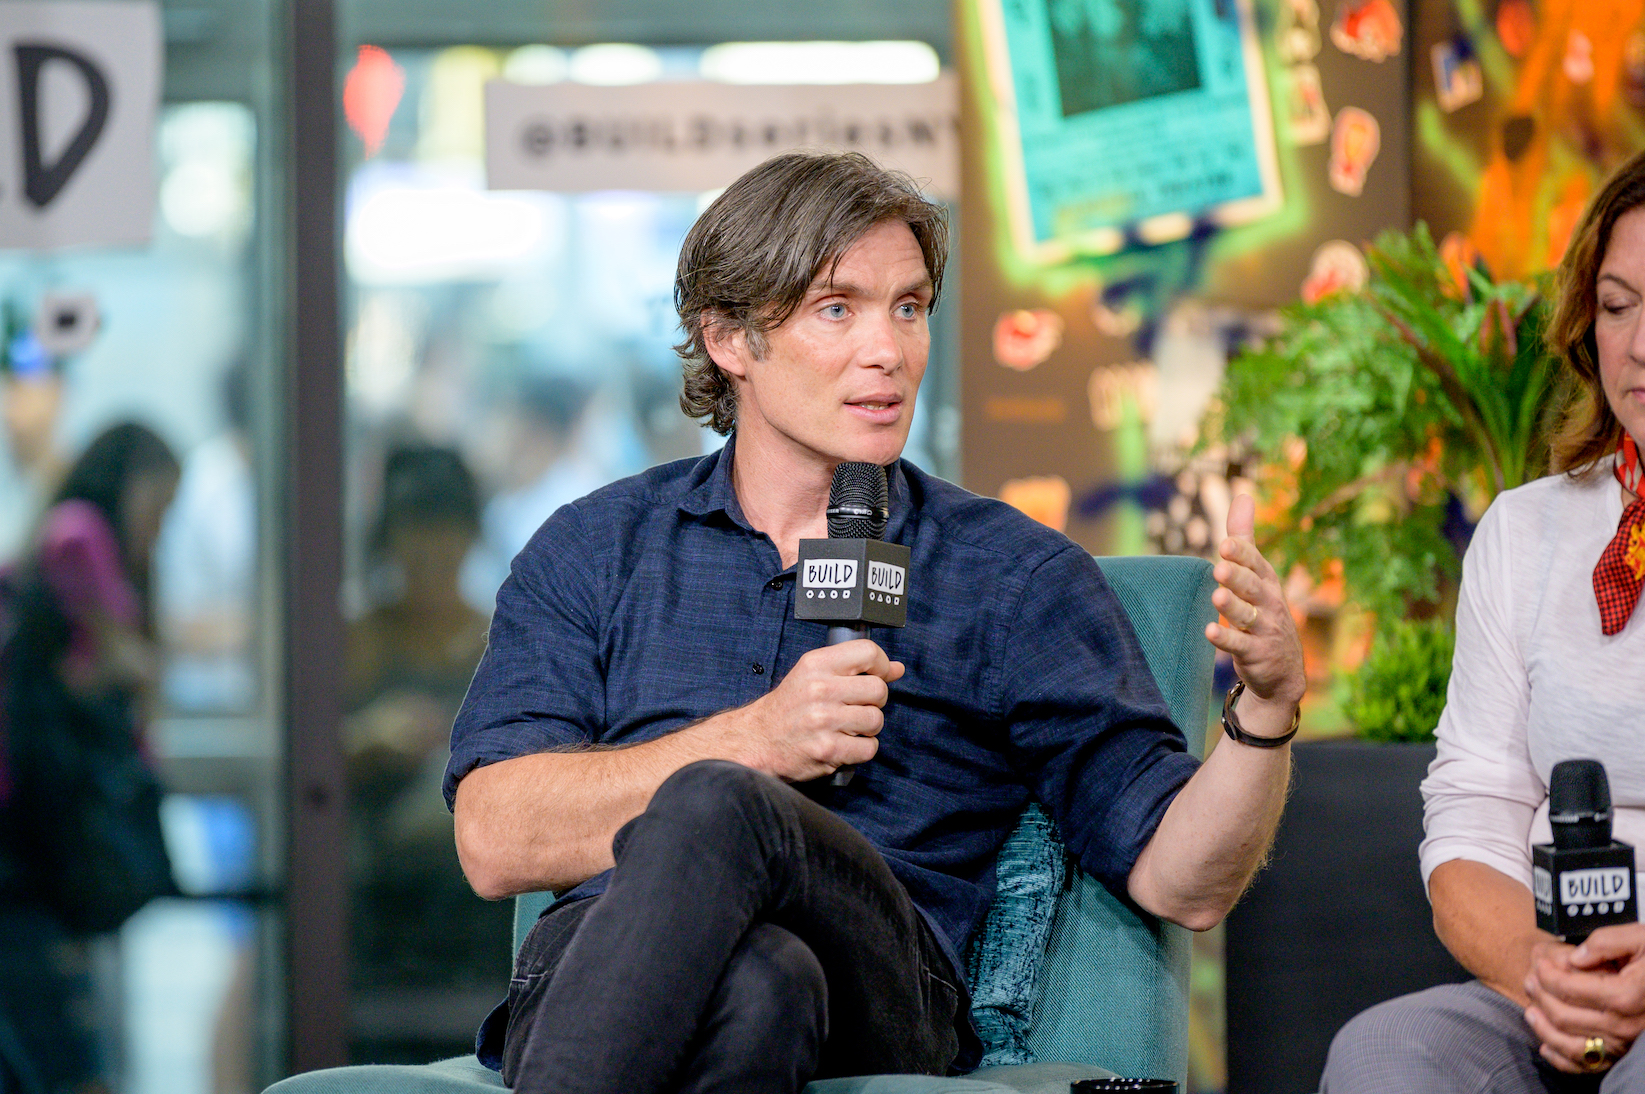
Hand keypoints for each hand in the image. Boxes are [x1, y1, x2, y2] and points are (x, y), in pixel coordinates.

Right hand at [716, 639, 903, 781]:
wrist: (758, 740)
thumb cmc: (788, 708)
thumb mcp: (813, 675)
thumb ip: (854, 668)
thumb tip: (896, 668)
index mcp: (816, 664)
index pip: (868, 652)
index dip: (880, 665)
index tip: (876, 675)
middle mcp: (820, 689)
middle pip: (878, 689)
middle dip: (874, 701)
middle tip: (856, 707)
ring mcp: (824, 720)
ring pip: (876, 720)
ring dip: (867, 728)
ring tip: (848, 727)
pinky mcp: (828, 749)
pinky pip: (869, 748)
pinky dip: (861, 750)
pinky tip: (844, 744)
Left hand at [1203, 494, 1305, 722]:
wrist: (1283, 670)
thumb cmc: (1263, 612)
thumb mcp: (1257, 574)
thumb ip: (1245, 538)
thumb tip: (1242, 494)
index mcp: (1266, 580)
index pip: (1255, 563)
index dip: (1242, 554)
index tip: (1225, 544)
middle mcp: (1269, 603)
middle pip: (1253, 587)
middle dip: (1238, 576)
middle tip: (1220, 567)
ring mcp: (1265, 630)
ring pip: (1248, 615)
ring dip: (1232, 606)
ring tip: (1216, 595)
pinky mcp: (1256, 654)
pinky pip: (1240, 646)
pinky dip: (1226, 639)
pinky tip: (1209, 631)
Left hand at [1524, 925, 1644, 1072]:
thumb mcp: (1639, 938)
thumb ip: (1605, 942)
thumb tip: (1574, 957)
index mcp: (1625, 995)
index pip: (1568, 988)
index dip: (1546, 975)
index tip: (1539, 964)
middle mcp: (1623, 1025)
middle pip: (1563, 1016)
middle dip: (1539, 997)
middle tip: (1530, 981)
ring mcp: (1622, 1043)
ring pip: (1569, 1045)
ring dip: (1543, 1029)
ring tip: (1530, 1011)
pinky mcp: (1621, 1055)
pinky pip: (1585, 1065)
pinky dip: (1561, 1058)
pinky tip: (1546, 1045)